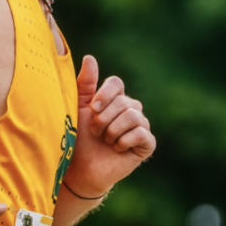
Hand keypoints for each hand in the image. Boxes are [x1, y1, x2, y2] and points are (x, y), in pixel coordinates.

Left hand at [66, 55, 154, 196]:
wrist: (81, 167)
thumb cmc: (78, 137)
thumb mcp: (79, 108)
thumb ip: (85, 84)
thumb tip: (90, 58)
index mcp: (114, 99)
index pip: (116, 83)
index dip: (105, 93)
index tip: (92, 108)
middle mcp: (130, 109)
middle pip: (124, 101)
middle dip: (104, 117)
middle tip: (94, 131)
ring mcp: (141, 126)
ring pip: (133, 116)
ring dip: (112, 130)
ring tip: (104, 140)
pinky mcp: (147, 144)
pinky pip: (142, 133)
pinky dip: (124, 140)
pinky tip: (116, 148)